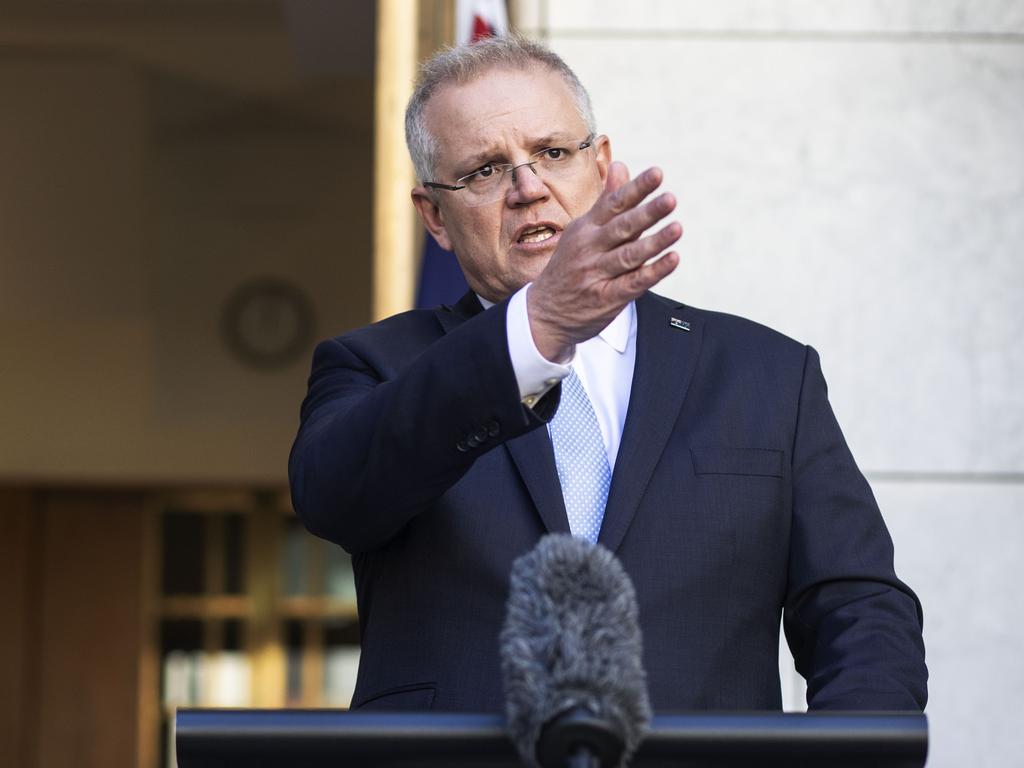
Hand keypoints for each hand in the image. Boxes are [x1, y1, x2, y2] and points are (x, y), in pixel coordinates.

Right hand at [528, 162, 681, 361]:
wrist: (544, 314)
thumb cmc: (568, 267)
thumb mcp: (581, 230)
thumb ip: (606, 200)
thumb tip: (621, 164)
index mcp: (585, 228)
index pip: (613, 204)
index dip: (636, 188)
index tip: (657, 174)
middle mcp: (589, 248)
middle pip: (622, 227)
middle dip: (647, 212)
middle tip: (670, 199)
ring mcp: (596, 274)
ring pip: (629, 255)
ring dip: (654, 242)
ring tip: (677, 228)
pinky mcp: (606, 298)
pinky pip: (633, 283)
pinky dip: (653, 272)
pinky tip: (672, 259)